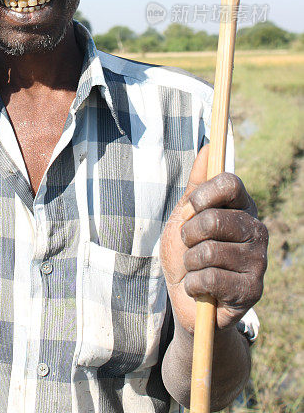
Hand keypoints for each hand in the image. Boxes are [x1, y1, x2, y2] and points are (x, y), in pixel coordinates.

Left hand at [160, 146, 267, 332]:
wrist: (186, 298)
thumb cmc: (187, 251)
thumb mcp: (186, 215)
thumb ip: (198, 183)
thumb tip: (210, 146)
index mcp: (242, 207)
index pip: (230, 183)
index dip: (204, 194)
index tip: (191, 207)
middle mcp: (256, 229)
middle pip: (214, 218)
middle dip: (189, 234)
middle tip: (190, 245)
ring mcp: (258, 260)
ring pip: (209, 251)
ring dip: (190, 262)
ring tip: (196, 268)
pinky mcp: (253, 290)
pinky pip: (211, 278)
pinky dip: (194, 283)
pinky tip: (201, 288)